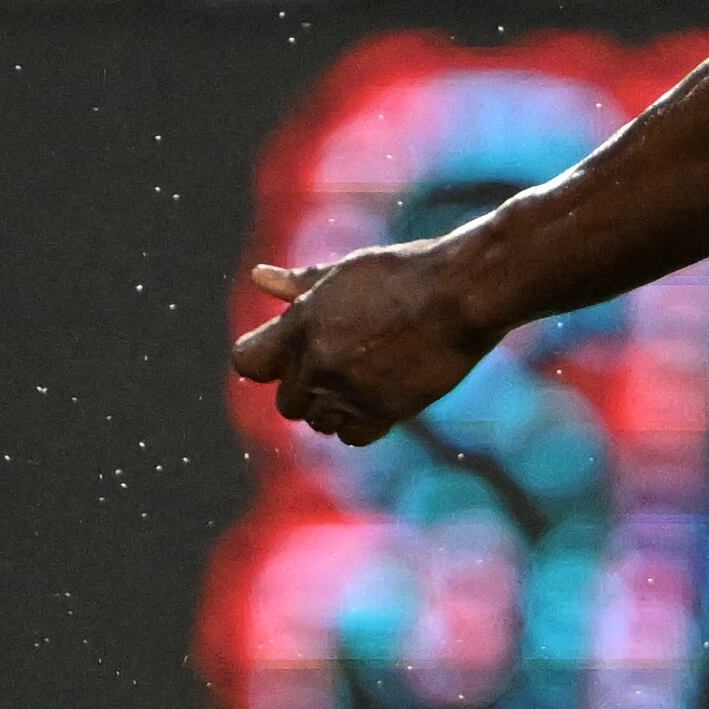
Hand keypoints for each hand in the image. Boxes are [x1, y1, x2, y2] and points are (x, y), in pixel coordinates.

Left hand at [228, 244, 499, 446]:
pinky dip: (359, 423)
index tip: (284, 354)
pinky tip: (378, 396)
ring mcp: (349, 392)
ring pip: (319, 422)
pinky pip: (351, 436)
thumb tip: (258, 277)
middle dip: (305, 387)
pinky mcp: (383, 413)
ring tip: (363, 377)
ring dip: (332, 408)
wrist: (461, 295)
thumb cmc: (403, 273)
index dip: (264, 360)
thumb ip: (297, 284)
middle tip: (338, 363)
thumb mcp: (344, 272)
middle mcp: (317, 364)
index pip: (247, 362)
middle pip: (287, 402)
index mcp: (301, 325)